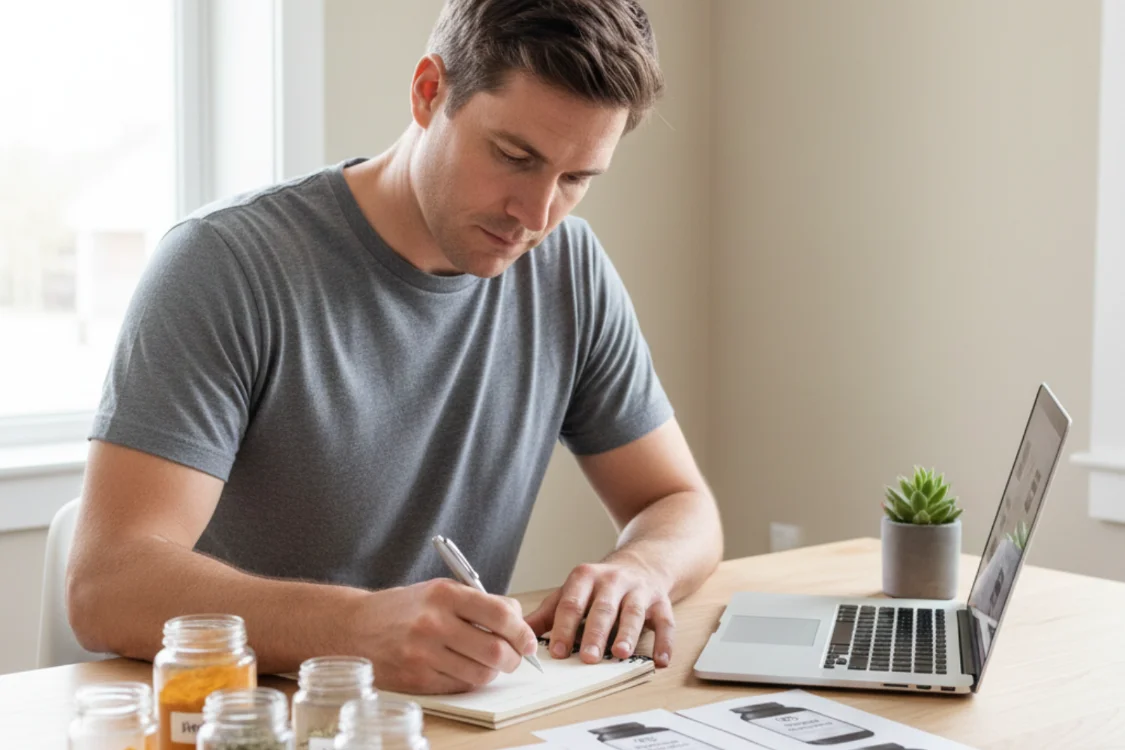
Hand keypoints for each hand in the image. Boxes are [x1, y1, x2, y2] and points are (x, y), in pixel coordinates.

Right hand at [348, 578, 538, 693]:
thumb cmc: (402, 609)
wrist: (353, 627)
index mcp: (444, 595)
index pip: (500, 614)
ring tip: (488, 662)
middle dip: (514, 657)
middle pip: (496, 649)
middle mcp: (434, 623)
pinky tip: (465, 668)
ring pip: (481, 673)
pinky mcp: (416, 679)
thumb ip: (478, 602)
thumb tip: (516, 617)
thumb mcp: (438, 590)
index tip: (528, 639)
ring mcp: (423, 653)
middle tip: (515, 657)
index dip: (522, 630)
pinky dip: (470, 680)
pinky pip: (459, 685)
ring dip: (493, 671)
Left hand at [523, 561, 674, 667]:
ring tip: (619, 654)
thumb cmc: (601, 585)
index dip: (563, 627)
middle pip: (603, 608)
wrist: (643, 562)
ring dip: (627, 634)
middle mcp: (613, 581)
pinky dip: (665, 642)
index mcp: (585, 577)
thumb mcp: (572, 591)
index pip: (571, 602)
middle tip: (586, 657)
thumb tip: (517, 634)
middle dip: (594, 633)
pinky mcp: (661, 602)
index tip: (556, 651)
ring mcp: (639, 590)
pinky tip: (660, 660)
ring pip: (633, 613)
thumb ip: (547, 614)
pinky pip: (666, 622)